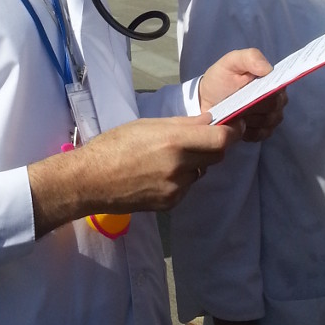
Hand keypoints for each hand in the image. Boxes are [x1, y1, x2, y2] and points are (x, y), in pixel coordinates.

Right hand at [28, 115, 243, 236]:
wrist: (89, 181)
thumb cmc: (114, 145)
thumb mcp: (147, 125)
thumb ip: (182, 124)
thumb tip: (210, 120)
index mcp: (174, 142)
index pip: (221, 139)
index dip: (233, 131)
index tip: (235, 125)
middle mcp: (180, 167)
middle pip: (217, 156)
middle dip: (214, 145)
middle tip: (202, 137)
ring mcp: (176, 189)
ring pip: (200, 171)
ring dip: (195, 162)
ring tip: (168, 157)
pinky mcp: (170, 204)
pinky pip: (186, 187)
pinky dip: (181, 178)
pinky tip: (158, 174)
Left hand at [198, 48, 287, 142]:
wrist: (207, 99)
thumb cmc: (221, 78)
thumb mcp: (230, 62)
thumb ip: (250, 58)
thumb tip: (268, 69)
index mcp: (272, 79)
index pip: (279, 87)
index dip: (267, 92)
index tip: (251, 94)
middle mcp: (277, 99)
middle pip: (273, 107)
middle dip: (253, 106)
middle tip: (236, 103)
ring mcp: (272, 117)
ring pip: (269, 122)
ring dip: (250, 119)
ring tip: (235, 113)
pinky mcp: (263, 132)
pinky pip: (262, 134)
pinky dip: (249, 131)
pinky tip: (237, 125)